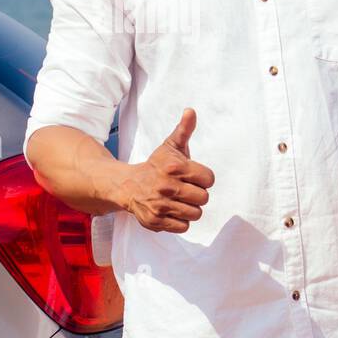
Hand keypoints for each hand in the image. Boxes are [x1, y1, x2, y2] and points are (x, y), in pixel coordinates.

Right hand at [116, 108, 214, 232]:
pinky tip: (172, 210)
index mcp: (174, 167)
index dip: (203, 178)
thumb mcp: (170, 146)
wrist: (128, 185)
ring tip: (178, 200)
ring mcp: (161, 205)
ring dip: (189, 208)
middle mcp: (167, 186)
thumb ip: (184, 130)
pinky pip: (183, 226)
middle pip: (204, 198)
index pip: (209, 179)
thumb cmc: (156, 165)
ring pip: (195, 214)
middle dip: (197, 194)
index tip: (193, 176)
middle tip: (185, 189)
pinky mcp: (156, 221)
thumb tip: (191, 111)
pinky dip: (180, 220)